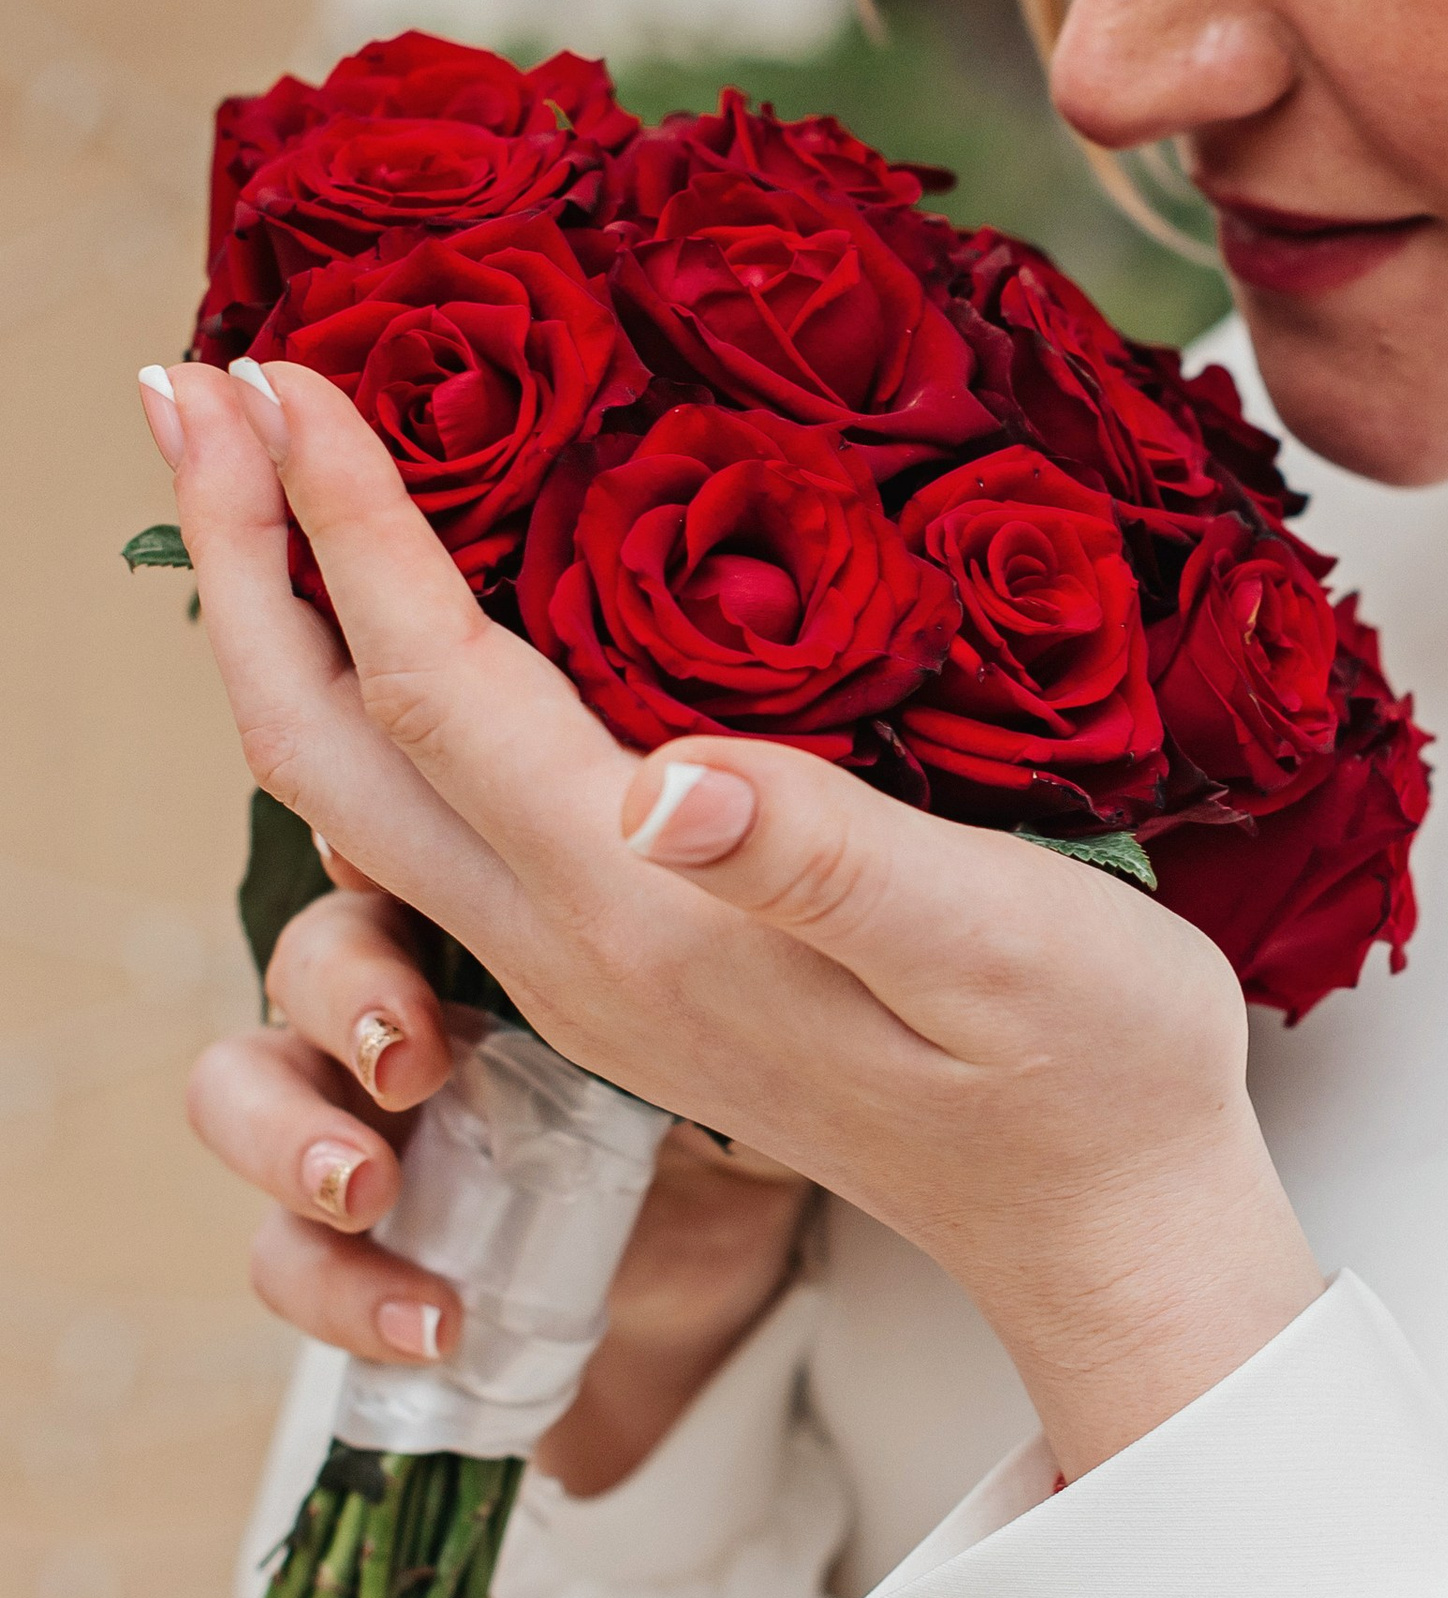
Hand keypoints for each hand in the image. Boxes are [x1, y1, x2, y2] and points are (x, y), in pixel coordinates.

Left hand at [149, 358, 1322, 1476]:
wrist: (1106, 1226)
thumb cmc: (1090, 1072)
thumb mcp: (1003, 947)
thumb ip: (829, 861)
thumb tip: (665, 782)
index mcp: (644, 919)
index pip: (437, 687)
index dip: (347, 522)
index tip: (282, 371)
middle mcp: (572, 951)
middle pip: (324, 745)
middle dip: (240, 558)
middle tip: (190, 386)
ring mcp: (583, 975)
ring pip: (357, 795)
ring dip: (284, 627)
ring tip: (261, 478)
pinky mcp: (622, 979)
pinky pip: (434, 828)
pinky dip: (375, 700)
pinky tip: (408, 631)